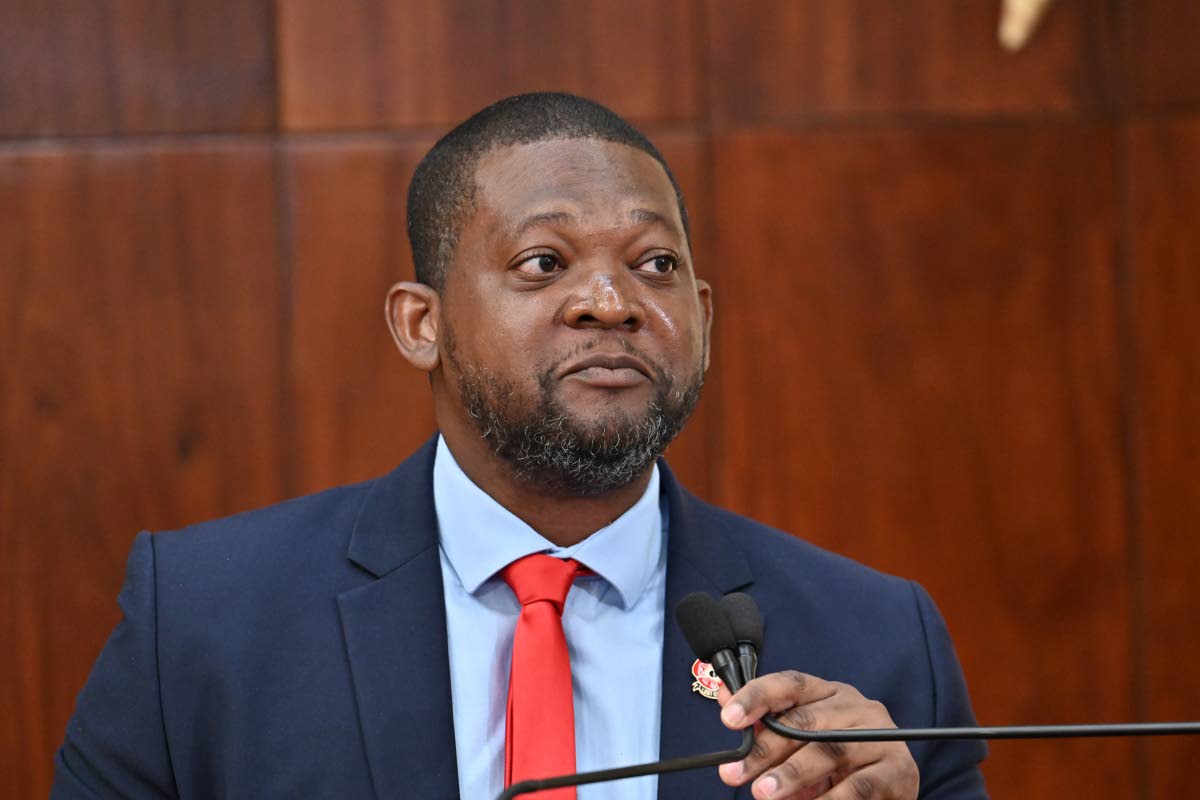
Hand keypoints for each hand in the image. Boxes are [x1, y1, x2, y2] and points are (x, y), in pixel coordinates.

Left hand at [715, 671, 918, 799]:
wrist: (891, 787)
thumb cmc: (837, 761)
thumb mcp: (800, 740)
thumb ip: (765, 721)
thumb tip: (724, 697)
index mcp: (829, 693)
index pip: (790, 684)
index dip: (757, 697)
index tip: (728, 719)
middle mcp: (857, 707)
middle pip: (804, 722)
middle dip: (765, 750)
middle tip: (735, 773)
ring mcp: (881, 735)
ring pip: (829, 751)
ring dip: (792, 775)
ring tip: (763, 793)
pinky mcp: (898, 769)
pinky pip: (857, 786)